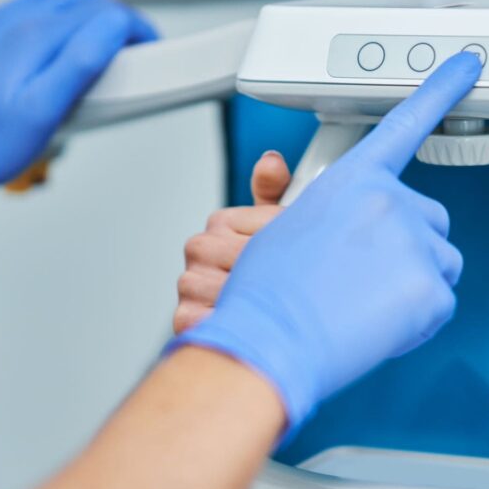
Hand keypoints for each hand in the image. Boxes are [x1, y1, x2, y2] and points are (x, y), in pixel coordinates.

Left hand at [0, 0, 156, 240]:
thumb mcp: (46, 111)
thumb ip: (81, 64)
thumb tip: (112, 32)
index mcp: (33, 37)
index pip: (103, 11)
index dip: (136, 28)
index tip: (150, 50)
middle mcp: (12, 22)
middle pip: (84, 1)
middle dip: (119, 23)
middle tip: (137, 54)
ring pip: (59, 2)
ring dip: (90, 21)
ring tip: (105, 52)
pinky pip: (32, 13)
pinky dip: (60, 25)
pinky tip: (63, 52)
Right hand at [169, 52, 482, 430]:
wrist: (267, 339)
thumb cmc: (269, 291)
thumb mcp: (290, 227)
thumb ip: (341, 213)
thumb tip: (359, 229)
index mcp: (353, 178)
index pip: (405, 124)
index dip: (439, 91)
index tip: (466, 65)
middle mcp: (389, 200)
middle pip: (430, 217)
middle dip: (410, 246)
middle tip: (369, 277)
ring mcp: (414, 243)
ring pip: (442, 261)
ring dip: (416, 282)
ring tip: (368, 305)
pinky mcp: (430, 288)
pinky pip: (441, 303)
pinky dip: (416, 321)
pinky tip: (377, 326)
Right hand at [174, 150, 290, 333]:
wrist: (253, 319)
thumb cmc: (266, 270)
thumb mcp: (278, 227)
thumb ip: (275, 192)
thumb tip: (270, 162)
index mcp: (221, 223)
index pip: (265, 228)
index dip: (291, 246)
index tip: (303, 257)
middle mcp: (199, 249)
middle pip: (250, 259)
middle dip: (278, 274)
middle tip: (292, 286)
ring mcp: (189, 284)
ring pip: (235, 289)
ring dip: (260, 302)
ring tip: (274, 307)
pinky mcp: (186, 319)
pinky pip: (217, 320)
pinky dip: (238, 325)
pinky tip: (253, 326)